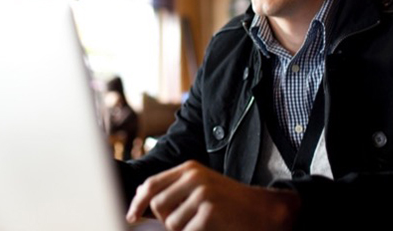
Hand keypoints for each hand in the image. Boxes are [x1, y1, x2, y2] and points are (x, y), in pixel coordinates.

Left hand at [126, 160, 300, 230]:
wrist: (261, 210)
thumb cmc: (229, 201)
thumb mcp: (202, 186)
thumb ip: (175, 189)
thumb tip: (141, 199)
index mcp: (190, 169)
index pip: (152, 184)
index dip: (137, 202)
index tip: (130, 217)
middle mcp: (194, 177)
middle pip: (157, 205)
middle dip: (166, 219)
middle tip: (186, 223)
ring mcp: (202, 194)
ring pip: (170, 222)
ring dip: (182, 230)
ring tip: (203, 223)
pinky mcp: (209, 212)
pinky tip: (211, 228)